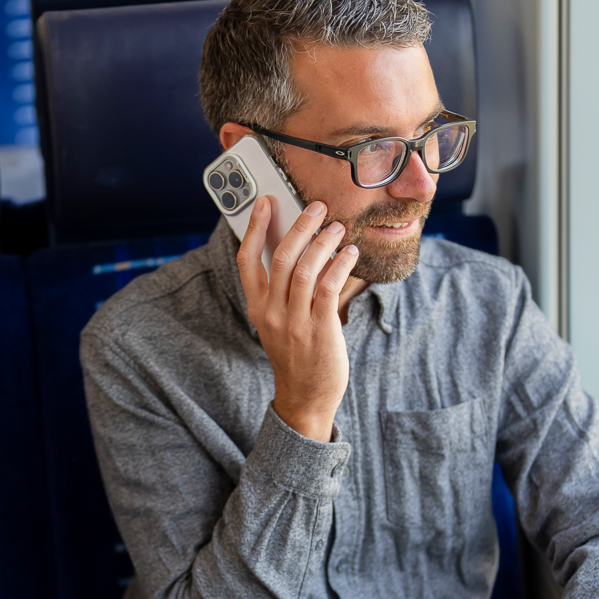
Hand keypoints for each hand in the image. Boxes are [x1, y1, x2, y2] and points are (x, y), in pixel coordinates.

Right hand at [236, 195, 356, 441]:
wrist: (306, 397)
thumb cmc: (297, 354)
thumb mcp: (278, 322)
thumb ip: (284, 290)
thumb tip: (303, 247)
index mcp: (257, 307)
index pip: (248, 260)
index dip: (254, 227)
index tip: (265, 201)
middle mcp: (271, 312)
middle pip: (282, 257)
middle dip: (300, 225)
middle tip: (318, 207)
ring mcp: (295, 322)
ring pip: (306, 268)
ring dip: (324, 242)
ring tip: (338, 228)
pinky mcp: (320, 329)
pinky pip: (329, 286)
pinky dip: (341, 264)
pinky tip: (350, 254)